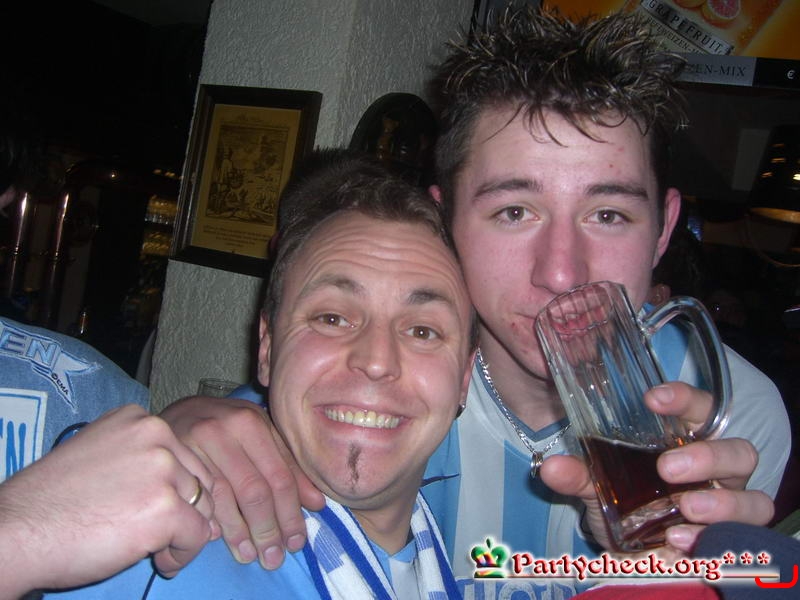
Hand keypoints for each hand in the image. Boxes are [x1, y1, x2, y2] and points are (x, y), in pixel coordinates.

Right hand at [0, 405, 215, 597]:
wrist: (17, 532)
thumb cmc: (53, 502)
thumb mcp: (103, 458)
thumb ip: (147, 465)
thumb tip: (196, 495)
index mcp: (139, 419)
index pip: (184, 455)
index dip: (174, 489)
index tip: (147, 508)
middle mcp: (155, 434)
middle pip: (199, 479)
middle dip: (184, 511)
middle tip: (154, 532)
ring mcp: (162, 469)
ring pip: (203, 507)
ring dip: (184, 533)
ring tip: (154, 547)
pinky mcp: (165, 507)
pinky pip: (197, 536)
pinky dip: (183, 554)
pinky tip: (159, 559)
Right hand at [160, 396, 324, 568]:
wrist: (180, 411)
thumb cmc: (229, 426)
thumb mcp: (261, 436)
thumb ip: (287, 466)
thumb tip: (317, 504)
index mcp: (255, 422)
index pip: (280, 476)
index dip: (291, 513)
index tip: (297, 542)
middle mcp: (227, 430)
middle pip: (255, 490)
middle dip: (268, 529)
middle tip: (274, 558)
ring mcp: (197, 445)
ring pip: (225, 498)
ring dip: (240, 533)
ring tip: (251, 556)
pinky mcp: (175, 460)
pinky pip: (196, 497)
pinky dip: (210, 520)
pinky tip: (218, 540)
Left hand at [540, 381, 773, 552]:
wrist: (626, 547)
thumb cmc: (623, 499)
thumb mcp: (596, 484)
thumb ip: (577, 474)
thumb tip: (550, 467)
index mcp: (689, 440)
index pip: (701, 408)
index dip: (685, 399)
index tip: (653, 398)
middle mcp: (718, 472)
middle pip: (739, 453)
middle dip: (707, 457)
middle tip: (667, 467)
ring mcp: (727, 508)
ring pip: (753, 500)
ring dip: (721, 502)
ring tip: (686, 507)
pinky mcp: (726, 543)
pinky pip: (738, 541)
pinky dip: (709, 539)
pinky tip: (677, 538)